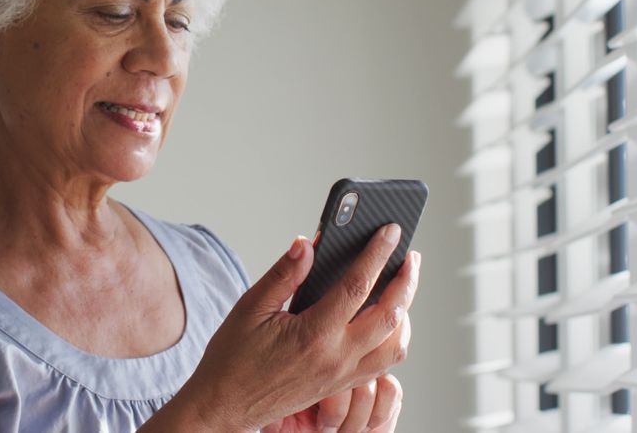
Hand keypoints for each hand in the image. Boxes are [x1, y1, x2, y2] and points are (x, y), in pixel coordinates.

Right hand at [164, 224, 419, 431]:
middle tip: (410, 256)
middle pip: (390, 315)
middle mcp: (335, 358)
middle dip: (405, 281)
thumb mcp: (250, 308)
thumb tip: (308, 244)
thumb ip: (283, 275)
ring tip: (402, 286)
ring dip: (405, 312)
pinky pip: (382, 364)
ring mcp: (342, 376)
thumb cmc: (232, 358)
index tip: (391, 230)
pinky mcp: (341, 387)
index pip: (356, 286)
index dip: (377, 254)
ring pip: (395, 345)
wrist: (225, 406)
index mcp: (313, 334)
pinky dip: (393, 339)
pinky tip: (387, 320)